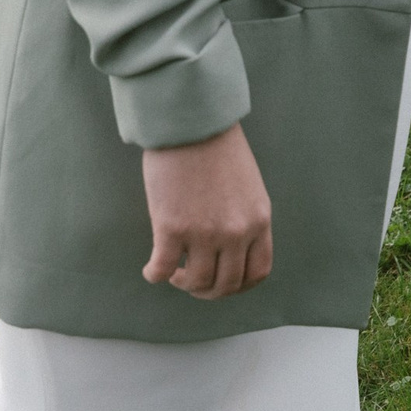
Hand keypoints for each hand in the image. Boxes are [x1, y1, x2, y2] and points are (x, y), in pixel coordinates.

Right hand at [141, 122, 272, 297]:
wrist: (190, 120)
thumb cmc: (215, 147)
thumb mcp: (247, 186)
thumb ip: (244, 218)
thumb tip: (229, 249)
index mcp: (259, 220)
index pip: (258, 273)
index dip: (238, 286)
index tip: (221, 281)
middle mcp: (236, 231)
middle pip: (226, 284)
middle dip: (207, 290)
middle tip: (191, 280)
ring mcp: (205, 232)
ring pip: (196, 282)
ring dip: (183, 283)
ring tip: (173, 271)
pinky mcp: (171, 228)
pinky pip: (161, 269)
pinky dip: (154, 275)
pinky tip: (151, 270)